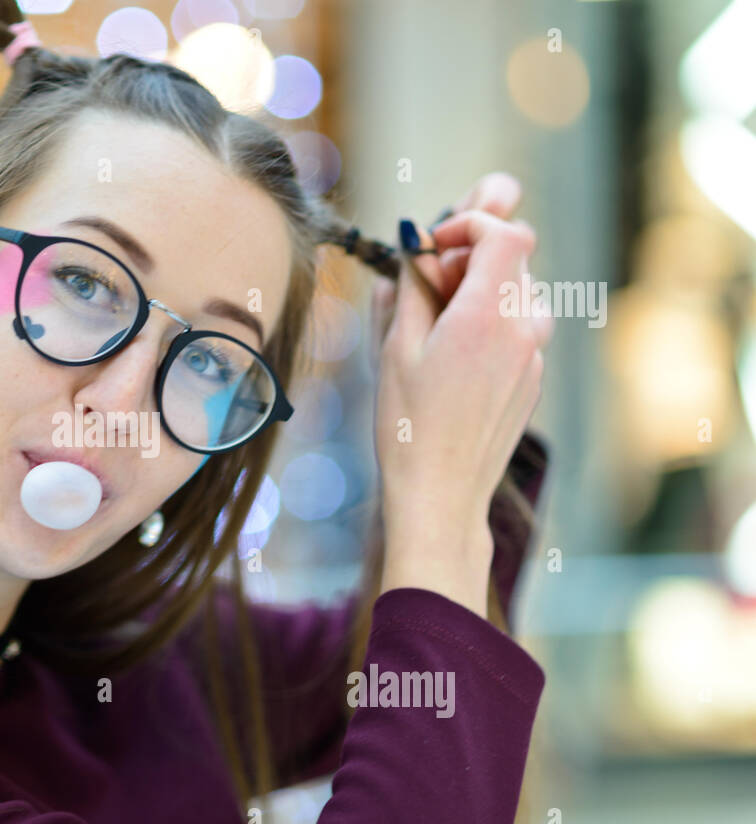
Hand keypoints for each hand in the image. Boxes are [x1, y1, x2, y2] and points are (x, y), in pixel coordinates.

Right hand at [373, 179, 551, 617]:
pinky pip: (520, 328)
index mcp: (485, 315)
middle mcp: (521, 329)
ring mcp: (534, 356)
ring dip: (482, 290)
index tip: (435, 243)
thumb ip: (410, 289)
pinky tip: (453, 358)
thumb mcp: (395, 349)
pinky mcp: (533, 379)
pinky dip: (491, 322)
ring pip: (519, 292)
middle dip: (469, 258)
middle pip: (512, 259)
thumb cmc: (409, 426)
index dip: (471, 224)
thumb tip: (413, 249)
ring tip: (438, 323)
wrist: (441, 494)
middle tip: (426, 285)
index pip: (506, 233)